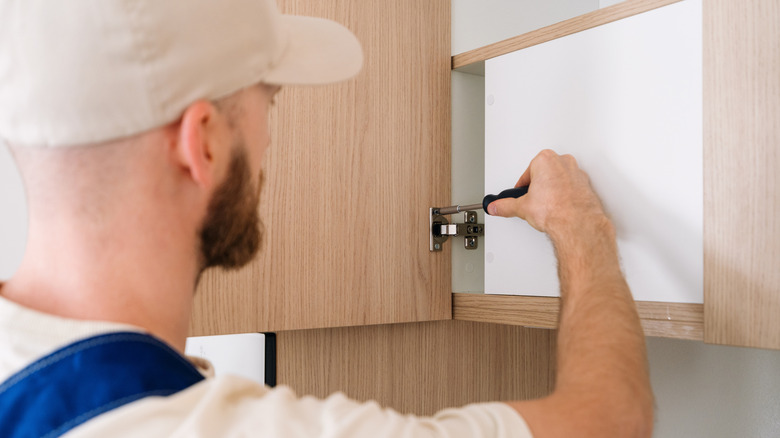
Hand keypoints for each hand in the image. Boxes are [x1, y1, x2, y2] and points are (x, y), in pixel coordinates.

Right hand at [486, 149, 608, 239]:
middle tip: (534, 201)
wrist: (577, 223)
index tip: (522, 195)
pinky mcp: (586, 184)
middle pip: (544, 173)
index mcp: (545, 160)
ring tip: (547, 205)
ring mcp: (576, 172)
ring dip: (552, 190)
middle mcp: (562, 162)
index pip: (527, 173)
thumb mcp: (522, 207)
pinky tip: (560, 207)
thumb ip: (506, 206)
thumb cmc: (556, 210)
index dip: (522, 187)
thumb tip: (496, 207)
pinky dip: (565, 194)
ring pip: (558, 179)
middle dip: (538, 187)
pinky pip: (571, 186)